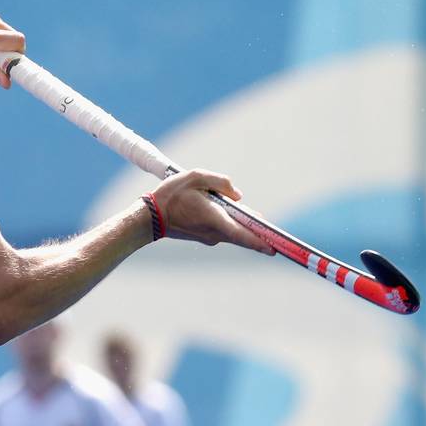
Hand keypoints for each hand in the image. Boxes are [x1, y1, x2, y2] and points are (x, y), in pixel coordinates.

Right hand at [150, 169, 275, 255]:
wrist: (149, 217)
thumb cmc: (171, 195)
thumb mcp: (196, 176)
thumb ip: (220, 182)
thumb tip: (238, 195)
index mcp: (215, 219)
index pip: (243, 234)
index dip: (261, 241)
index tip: (275, 248)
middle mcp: (215, 233)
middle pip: (244, 236)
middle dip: (260, 234)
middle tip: (276, 237)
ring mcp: (210, 237)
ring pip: (235, 233)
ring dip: (246, 227)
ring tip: (259, 221)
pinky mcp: (204, 236)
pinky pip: (225, 231)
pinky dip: (234, 225)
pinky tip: (238, 216)